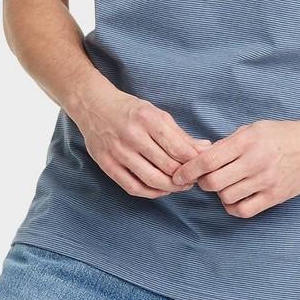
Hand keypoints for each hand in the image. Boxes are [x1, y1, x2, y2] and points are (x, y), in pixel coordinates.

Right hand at [73, 89, 212, 198]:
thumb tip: (205, 148)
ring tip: (180, 186)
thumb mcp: (157, 114)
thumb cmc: (130, 110)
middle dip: (185, 176)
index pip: (178, 148)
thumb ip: (180, 134)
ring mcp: (118, 152)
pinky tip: (161, 190)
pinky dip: (151, 193)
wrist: (93, 106)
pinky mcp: (107, 165)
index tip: (201, 165)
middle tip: (194, 178)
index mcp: (148, 119)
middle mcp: (133, 136)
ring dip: (171, 187)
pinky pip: (133, 187)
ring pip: (151, 179)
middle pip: (167, 166)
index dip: (194, 162)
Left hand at [170, 119, 299, 217]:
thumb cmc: (280, 134)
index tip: (178, 175)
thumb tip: (197, 157)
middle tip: (204, 179)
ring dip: (219, 193)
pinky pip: (243, 210)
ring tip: (225, 184)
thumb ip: (226, 144)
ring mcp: (266, 180)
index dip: (188, 170)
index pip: (208, 160)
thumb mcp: (252, 129)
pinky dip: (233, 206)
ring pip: (226, 197)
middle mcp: (256, 160)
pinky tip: (235, 197)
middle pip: (213, 183)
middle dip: (202, 183)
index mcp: (247, 140)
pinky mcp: (274, 196)